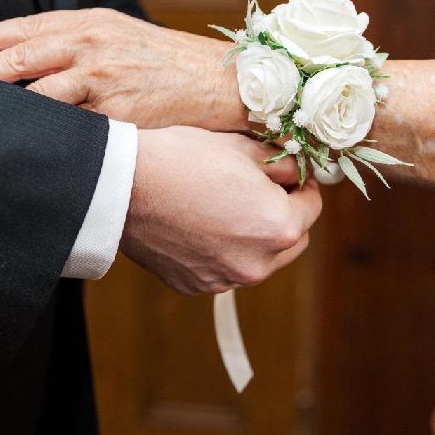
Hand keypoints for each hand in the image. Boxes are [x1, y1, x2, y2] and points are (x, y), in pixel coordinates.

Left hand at [0, 8, 248, 130]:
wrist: (219, 81)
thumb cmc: (167, 61)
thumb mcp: (122, 35)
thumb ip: (80, 40)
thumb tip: (32, 53)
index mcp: (92, 23)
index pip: (30, 26)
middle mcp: (94, 47)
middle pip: (26, 56)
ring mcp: (106, 80)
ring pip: (43, 94)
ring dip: (9, 106)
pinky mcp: (119, 114)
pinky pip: (73, 127)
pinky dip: (47, 134)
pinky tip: (26, 144)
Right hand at [124, 126, 321, 294]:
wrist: (122, 185)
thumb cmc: (183, 159)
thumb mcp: (242, 148)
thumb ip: (281, 165)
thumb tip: (296, 172)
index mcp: (279, 227)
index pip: (312, 207)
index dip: (302, 186)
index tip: (287, 175)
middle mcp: (257, 264)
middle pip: (291, 241)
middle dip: (282, 216)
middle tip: (256, 190)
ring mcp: (224, 280)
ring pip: (257, 259)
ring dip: (252, 238)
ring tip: (222, 207)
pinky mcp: (194, 285)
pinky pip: (222, 269)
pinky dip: (219, 252)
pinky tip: (197, 224)